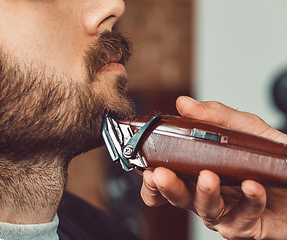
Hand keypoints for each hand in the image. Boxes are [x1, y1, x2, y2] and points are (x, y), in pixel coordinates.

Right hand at [141, 96, 286, 238]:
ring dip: (205, 194)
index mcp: (199, 174)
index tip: (147, 171)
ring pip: (206, 211)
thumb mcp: (245, 128)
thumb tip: (184, 103)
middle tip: (162, 175)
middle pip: (180, 198)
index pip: (169, 183)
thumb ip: (215, 116)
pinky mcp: (251, 225)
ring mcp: (228, 212)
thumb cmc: (272, 156)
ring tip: (209, 177)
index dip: (153, 183)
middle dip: (168, 188)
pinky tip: (252, 185)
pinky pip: (245, 218)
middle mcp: (209, 195)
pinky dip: (249, 201)